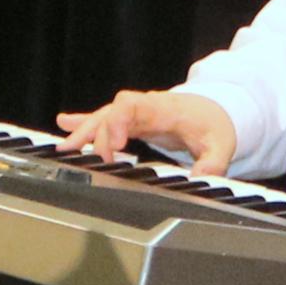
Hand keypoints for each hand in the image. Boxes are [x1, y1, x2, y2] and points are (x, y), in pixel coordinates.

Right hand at [57, 86, 237, 173]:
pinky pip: (105, 117)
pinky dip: (85, 121)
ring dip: (84, 130)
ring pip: (104, 115)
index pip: (135, 106)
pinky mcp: (132, 119)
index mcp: (165, 109)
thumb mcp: (221, 145)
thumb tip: (202, 178)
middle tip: (87, 156)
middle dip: (97, 133)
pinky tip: (64, 123)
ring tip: (64, 146)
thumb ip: (213, 163)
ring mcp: (138, 112)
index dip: (119, 122)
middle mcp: (146, 107)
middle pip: (113, 111)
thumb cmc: (215, 125)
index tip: (116, 145)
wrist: (216, 109)